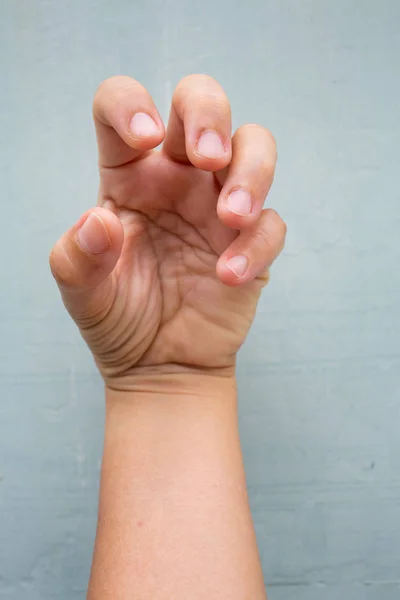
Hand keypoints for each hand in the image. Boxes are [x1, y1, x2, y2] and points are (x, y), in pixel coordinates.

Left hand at [50, 75, 285, 389]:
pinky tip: (229, 276)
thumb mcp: (82, 292)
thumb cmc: (119, 319)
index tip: (144, 139)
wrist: (160, 364)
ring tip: (232, 217)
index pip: (124, 107)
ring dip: (252, 172)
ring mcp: (218, 206)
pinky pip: (271, 223)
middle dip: (211, 115)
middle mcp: (177, 178)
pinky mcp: (253, 240)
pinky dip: (257, 244)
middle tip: (208, 158)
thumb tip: (98, 221)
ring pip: (254, 148)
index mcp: (128, 175)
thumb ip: (77, 258)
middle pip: (202, 102)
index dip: (132, 104)